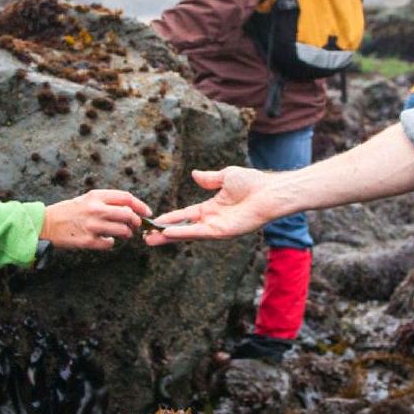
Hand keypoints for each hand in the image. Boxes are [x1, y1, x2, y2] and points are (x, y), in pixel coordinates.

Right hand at [41, 190, 151, 249]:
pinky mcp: (87, 241)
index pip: (126, 198)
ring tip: (124, 234)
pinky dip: (111, 243)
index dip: (140, 205)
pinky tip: (106, 240)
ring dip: (127, 234)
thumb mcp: (88, 199)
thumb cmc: (70, 211)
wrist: (46, 224)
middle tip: (136, 226)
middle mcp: (95, 209)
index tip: (147, 212)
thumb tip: (131, 208)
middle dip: (136, 222)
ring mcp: (92, 226)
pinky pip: (109, 244)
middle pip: (128, 214)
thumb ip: (107, 201)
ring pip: (122, 230)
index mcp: (96, 196)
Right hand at [144, 166, 274, 245]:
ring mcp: (216, 227)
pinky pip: (198, 233)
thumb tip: (194, 174)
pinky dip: (183, 233)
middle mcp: (212, 219)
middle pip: (183, 227)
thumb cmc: (252, 183)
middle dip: (164, 231)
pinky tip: (168, 234)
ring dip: (168, 236)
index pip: (186, 214)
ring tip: (150, 239)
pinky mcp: (222, 232)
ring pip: (187, 233)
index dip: (170, 218)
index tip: (154, 221)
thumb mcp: (225, 176)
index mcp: (212, 207)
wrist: (268, 192)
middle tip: (145, 236)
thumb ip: (208, 179)